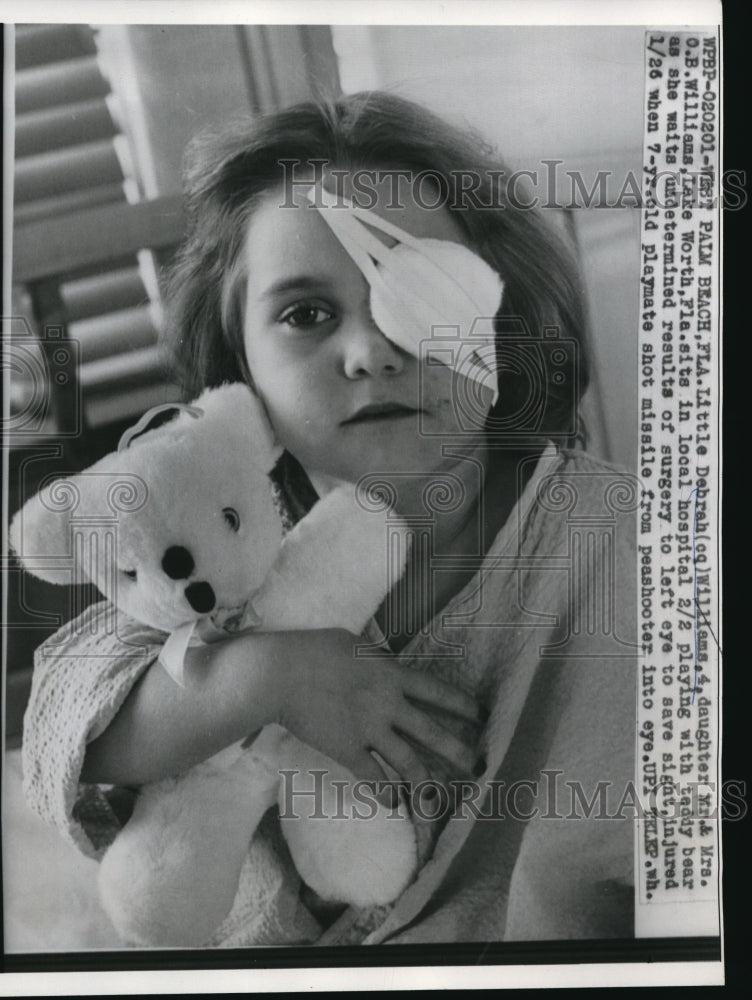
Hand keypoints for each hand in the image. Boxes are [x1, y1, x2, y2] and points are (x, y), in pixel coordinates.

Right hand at [276, 629, 481, 790]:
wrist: (281, 673)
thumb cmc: (314, 649)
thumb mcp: (355, 645)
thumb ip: (376, 659)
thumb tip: (386, 662)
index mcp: (392, 674)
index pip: (438, 691)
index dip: (463, 705)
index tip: (481, 715)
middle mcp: (388, 704)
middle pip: (433, 732)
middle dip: (459, 751)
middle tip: (478, 766)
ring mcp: (369, 729)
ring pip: (409, 762)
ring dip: (427, 782)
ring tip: (440, 797)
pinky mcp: (347, 749)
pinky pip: (373, 776)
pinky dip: (385, 792)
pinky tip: (394, 803)